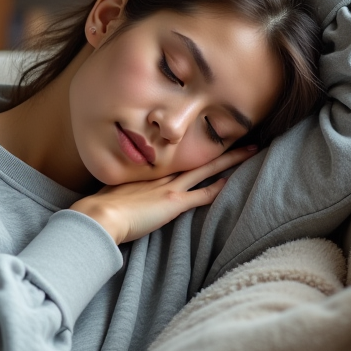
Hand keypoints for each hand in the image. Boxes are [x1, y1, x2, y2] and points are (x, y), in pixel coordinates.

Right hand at [71, 145, 258, 244]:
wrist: (99, 215)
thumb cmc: (102, 208)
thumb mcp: (115, 194)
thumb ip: (126, 193)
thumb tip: (125, 196)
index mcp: (150, 173)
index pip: (180, 159)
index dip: (197, 151)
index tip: (209, 143)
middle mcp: (163, 175)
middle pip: (199, 157)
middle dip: (222, 147)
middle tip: (244, 135)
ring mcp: (170, 187)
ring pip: (206, 169)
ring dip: (229, 159)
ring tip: (250, 149)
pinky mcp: (173, 203)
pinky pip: (201, 195)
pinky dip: (216, 189)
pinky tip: (231, 182)